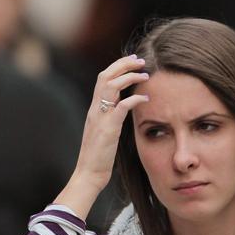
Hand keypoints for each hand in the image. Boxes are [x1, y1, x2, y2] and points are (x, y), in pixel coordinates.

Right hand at [54, 55, 149, 218]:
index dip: (117, 66)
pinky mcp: (108, 129)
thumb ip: (110, 117)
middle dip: (123, 64)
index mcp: (94, 109)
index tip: (132, 60)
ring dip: (129, 76)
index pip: (102, 78)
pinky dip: (134, 99)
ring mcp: (100, 118)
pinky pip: (121, 107)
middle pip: (105, 76)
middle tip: (140, 59)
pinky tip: (145, 98)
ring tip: (145, 74)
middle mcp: (95, 109)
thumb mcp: (104, 131)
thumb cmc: (98, 156)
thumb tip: (123, 107)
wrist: (88, 174)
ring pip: (111, 86)